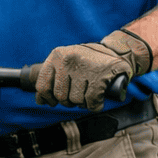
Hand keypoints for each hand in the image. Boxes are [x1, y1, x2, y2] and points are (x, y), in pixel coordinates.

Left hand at [35, 28, 152, 112]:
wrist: (118, 51)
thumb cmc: (88, 62)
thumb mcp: (66, 63)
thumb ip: (52, 78)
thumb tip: (40, 100)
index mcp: (57, 55)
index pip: (42, 85)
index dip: (47, 98)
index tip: (53, 101)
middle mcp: (68, 59)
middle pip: (60, 96)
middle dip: (69, 101)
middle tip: (79, 93)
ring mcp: (83, 67)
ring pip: (75, 100)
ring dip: (83, 102)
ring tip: (89, 92)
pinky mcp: (99, 76)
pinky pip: (90, 102)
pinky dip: (95, 105)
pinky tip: (98, 100)